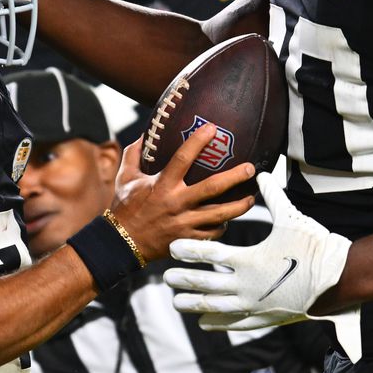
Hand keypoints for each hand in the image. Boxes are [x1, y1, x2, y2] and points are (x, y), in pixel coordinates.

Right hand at [109, 124, 255, 262]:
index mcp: (162, 185)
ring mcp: (184, 223)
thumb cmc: (124, 207)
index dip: (198, 141)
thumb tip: (146, 134)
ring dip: (239, 206)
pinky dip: (223, 225)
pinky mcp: (188, 239)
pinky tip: (228, 218)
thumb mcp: (126, 177)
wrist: (120, 243)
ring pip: (219, 214)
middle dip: (235, 177)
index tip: (213, 128)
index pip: (182, 158)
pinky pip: (212, 233)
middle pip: (212, 188)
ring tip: (252, 197)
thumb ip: (135, 154)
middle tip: (251, 168)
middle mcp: (176, 203)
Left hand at [163, 173, 350, 329]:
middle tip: (165, 276)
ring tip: (176, 302)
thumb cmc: (314, 246)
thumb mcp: (291, 218)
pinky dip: (218, 322)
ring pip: (216, 307)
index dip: (190, 250)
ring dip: (193, 304)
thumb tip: (261, 173)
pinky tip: (204, 322)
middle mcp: (247, 285)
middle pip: (206, 283)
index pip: (210, 254)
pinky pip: (235, 322)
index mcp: (250, 259)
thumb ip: (272, 196)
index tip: (172, 247)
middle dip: (184, 279)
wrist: (337, 279)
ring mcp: (255, 304)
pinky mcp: (265, 317)